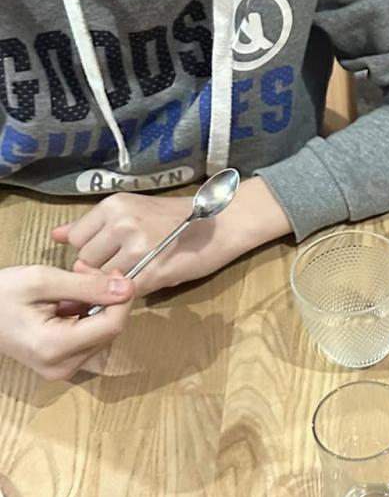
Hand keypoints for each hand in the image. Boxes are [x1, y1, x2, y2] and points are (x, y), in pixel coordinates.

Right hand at [0, 264, 134, 379]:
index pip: (112, 326)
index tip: (113, 272)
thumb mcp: (40, 280)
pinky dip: (88, 315)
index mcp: (54, 348)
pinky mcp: (62, 364)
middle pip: (110, 331)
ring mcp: (62, 369)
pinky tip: (70, 298)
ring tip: (75, 281)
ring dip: (98, 305)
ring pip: (103, 334)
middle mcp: (62, 367)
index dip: (121, 298)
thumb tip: (127, 287)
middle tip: (85, 270)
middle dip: (107, 298)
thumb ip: (87, 285)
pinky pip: (90, 338)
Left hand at [52, 177, 288, 293]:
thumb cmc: (179, 217)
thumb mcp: (133, 210)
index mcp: (113, 206)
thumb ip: (94, 225)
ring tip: (140, 270)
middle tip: (126, 264)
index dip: (89, 252)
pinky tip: (152, 277)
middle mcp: (121, 223)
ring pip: (102, 280)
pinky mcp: (152, 271)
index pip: (76, 239)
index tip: (108, 253)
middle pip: (84, 261)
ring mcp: (137, 248)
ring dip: (115, 282)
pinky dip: (134, 290)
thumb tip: (56, 235)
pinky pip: (126, 290)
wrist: (223, 222)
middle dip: (99, 269)